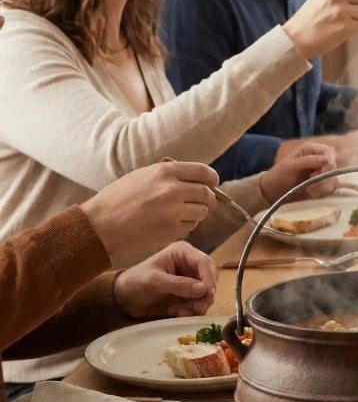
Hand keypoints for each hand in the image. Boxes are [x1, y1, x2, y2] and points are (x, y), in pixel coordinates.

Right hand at [80, 161, 217, 262]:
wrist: (100, 225)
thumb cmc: (118, 200)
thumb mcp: (142, 176)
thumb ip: (169, 175)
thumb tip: (194, 179)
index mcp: (165, 171)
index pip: (204, 172)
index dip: (212, 179)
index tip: (213, 184)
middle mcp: (173, 189)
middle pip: (207, 193)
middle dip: (208, 199)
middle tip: (203, 203)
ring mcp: (174, 211)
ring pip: (202, 212)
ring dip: (196, 214)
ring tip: (180, 214)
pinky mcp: (172, 230)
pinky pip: (190, 226)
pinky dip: (185, 226)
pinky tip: (169, 225)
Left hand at [113, 241, 217, 319]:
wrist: (124, 298)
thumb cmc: (136, 282)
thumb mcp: (155, 282)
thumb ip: (179, 285)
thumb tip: (204, 289)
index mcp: (183, 253)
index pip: (204, 263)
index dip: (209, 278)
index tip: (207, 294)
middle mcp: (191, 265)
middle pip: (210, 278)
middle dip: (205, 295)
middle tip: (196, 308)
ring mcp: (191, 280)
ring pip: (207, 293)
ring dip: (197, 305)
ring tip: (179, 312)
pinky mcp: (189, 294)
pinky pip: (199, 303)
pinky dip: (192, 310)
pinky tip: (177, 312)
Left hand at [260, 141, 338, 202]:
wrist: (272, 193)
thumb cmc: (278, 176)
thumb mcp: (290, 166)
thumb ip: (308, 161)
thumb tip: (327, 159)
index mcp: (310, 150)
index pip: (329, 151)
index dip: (329, 160)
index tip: (323, 170)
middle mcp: (318, 160)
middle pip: (333, 165)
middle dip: (326, 175)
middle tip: (313, 179)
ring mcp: (320, 174)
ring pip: (333, 178)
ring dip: (323, 185)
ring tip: (310, 189)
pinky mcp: (320, 186)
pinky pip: (330, 188)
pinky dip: (322, 192)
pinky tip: (311, 193)